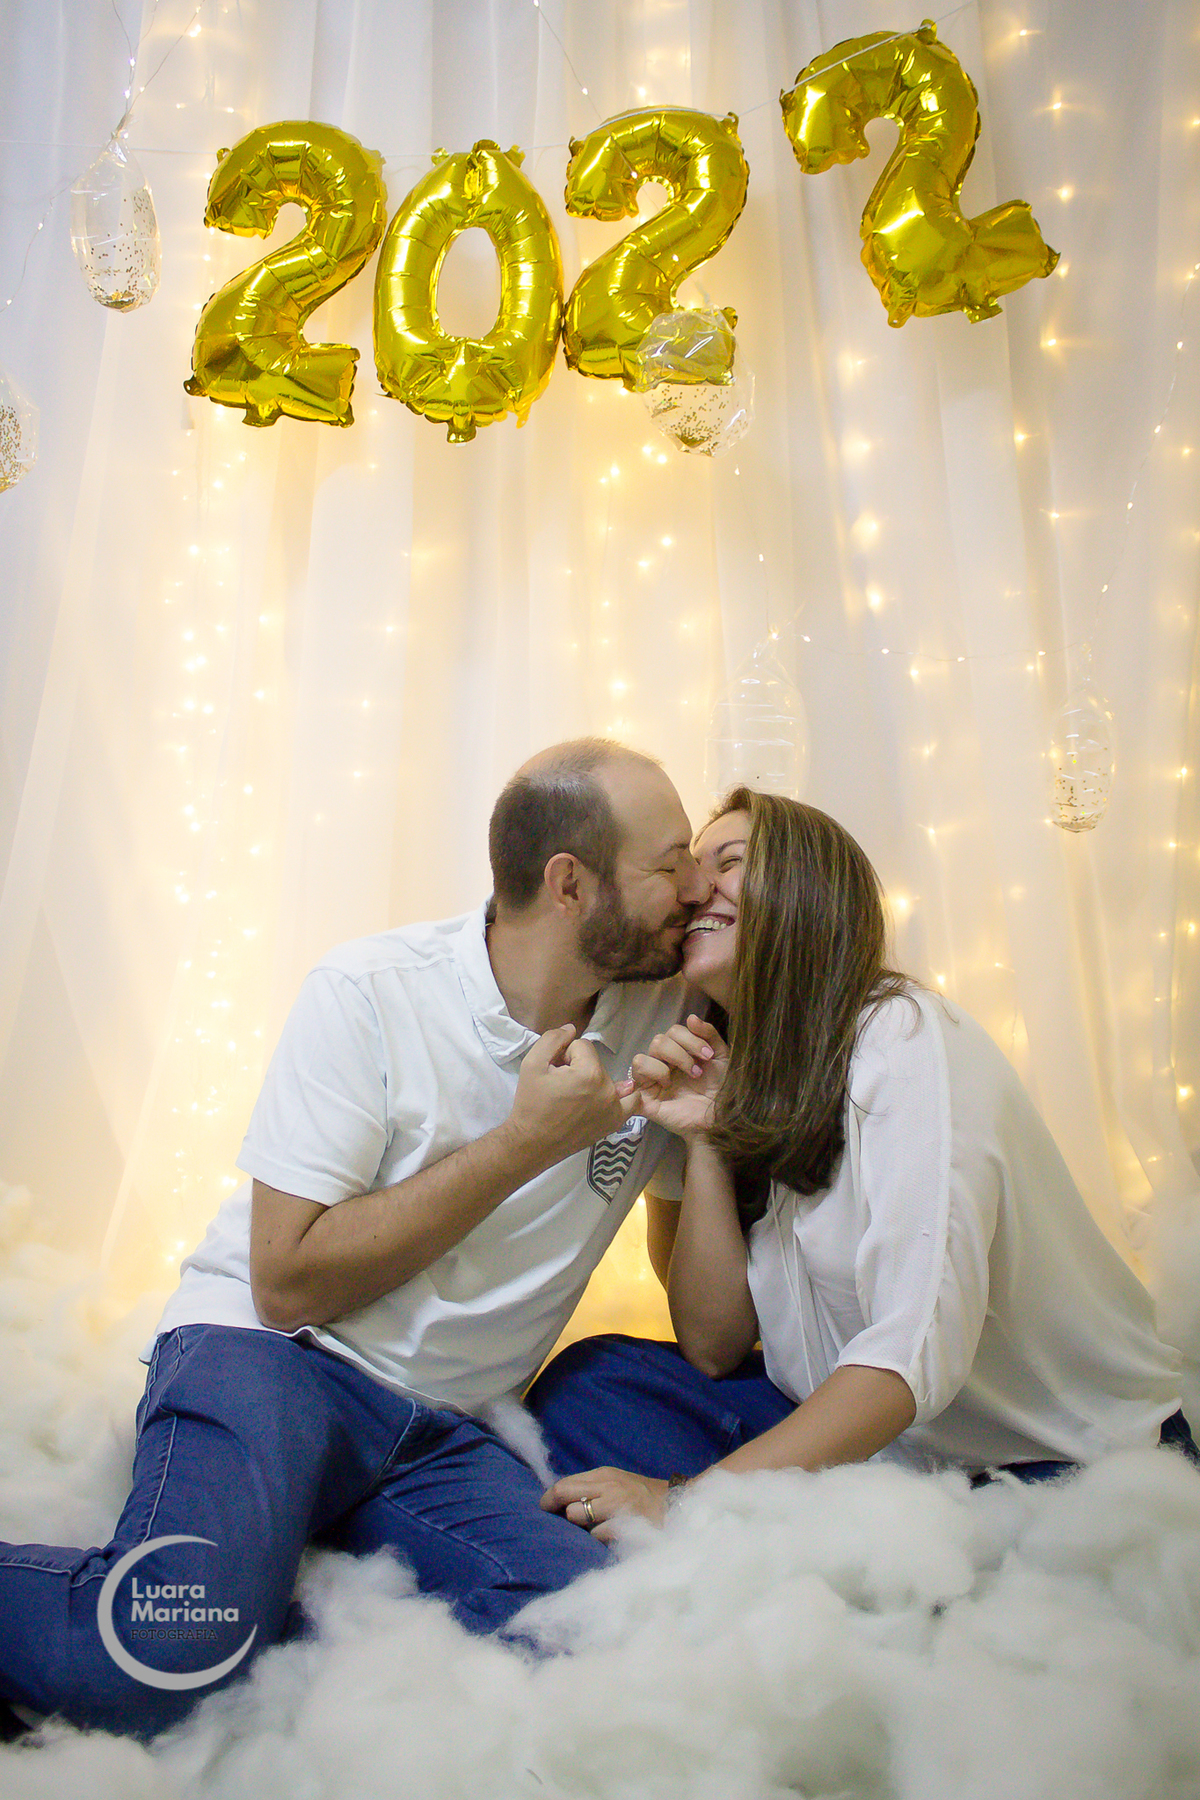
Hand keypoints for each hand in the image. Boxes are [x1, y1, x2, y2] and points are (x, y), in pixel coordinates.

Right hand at [507, 1025, 637, 1163]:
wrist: (532, 1142)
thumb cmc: (530, 1103)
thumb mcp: (532, 1064)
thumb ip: (552, 1039)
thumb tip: (571, 1029)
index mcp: (589, 1074)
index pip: (582, 1046)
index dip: (564, 1054)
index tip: (554, 1070)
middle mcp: (607, 1090)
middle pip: (595, 1063)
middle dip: (578, 1068)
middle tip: (561, 1086)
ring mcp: (615, 1108)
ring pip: (608, 1079)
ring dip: (595, 1082)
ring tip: (577, 1096)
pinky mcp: (615, 1122)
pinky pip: (630, 1102)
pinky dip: (622, 1097)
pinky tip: (606, 1099)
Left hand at [540, 1466, 669, 1539]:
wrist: (681, 1504)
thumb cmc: (645, 1498)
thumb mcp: (618, 1485)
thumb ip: (594, 1489)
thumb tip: (561, 1501)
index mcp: (604, 1475)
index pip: (564, 1483)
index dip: (550, 1498)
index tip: (546, 1509)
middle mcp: (607, 1485)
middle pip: (563, 1493)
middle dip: (553, 1508)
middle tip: (552, 1520)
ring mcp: (616, 1503)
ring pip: (576, 1515)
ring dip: (579, 1526)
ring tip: (590, 1529)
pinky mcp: (625, 1522)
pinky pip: (596, 1534)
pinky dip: (599, 1538)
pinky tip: (610, 1538)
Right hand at [630, 1015, 727, 1138]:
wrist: (721, 1120)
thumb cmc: (721, 1090)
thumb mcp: (721, 1057)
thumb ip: (709, 1034)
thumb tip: (691, 1017)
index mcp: (680, 1053)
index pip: (673, 1031)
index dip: (690, 1039)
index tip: (708, 1056)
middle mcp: (663, 1064)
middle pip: (657, 1041)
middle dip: (681, 1053)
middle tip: (697, 1071)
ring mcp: (652, 1081)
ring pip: (641, 1057)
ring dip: (664, 1065)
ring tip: (679, 1080)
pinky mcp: (645, 1099)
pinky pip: (634, 1079)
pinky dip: (649, 1075)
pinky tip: (667, 1084)